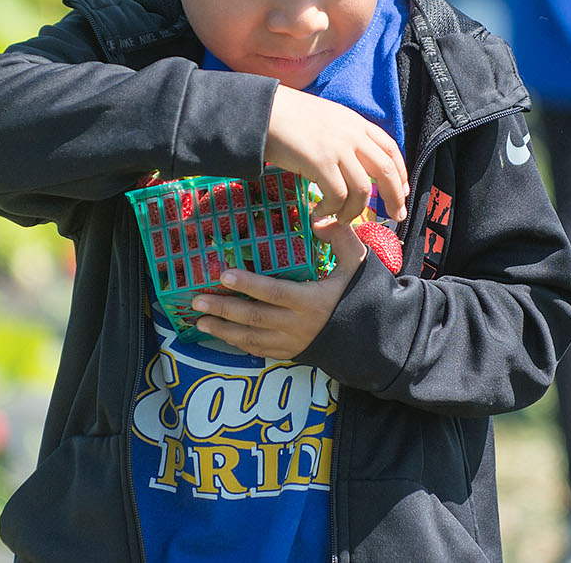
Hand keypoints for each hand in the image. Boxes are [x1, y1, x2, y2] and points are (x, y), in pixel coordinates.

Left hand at [190, 216, 365, 358]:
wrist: (372, 337)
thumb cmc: (362, 294)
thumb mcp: (358, 263)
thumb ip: (341, 238)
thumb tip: (319, 218)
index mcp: (312, 300)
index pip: (274, 292)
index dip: (248, 284)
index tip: (224, 274)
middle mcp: (299, 325)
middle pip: (255, 317)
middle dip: (224, 309)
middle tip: (197, 300)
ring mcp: (293, 342)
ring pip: (252, 338)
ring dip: (224, 330)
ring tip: (200, 320)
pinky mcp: (291, 353)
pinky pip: (260, 351)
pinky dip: (238, 344)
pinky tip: (221, 335)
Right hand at [265, 86, 409, 224]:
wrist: (260, 111)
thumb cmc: (286, 117)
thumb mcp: (326, 120)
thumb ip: (344, 137)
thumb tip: (353, 165)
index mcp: (355, 123)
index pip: (390, 149)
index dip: (401, 174)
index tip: (401, 193)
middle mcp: (352, 134)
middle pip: (387, 170)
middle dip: (394, 197)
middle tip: (394, 216)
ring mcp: (337, 148)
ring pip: (363, 189)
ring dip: (354, 211)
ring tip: (340, 218)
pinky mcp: (320, 163)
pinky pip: (337, 196)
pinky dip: (331, 210)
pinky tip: (319, 212)